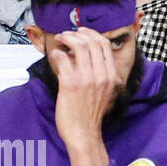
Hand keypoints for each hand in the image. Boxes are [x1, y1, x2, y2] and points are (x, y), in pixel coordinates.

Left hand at [49, 27, 117, 165]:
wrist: (83, 133)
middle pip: (92, 41)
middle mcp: (101, 75)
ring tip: (59, 40)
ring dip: (66, 38)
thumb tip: (84, 53)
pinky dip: (57, 53)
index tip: (80, 32)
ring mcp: (87, 79)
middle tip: (66, 34)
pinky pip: (63, 59)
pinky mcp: (70, 84)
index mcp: (111, 75)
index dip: (91, 33)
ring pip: (78, 46)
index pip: (104, 44)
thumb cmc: (90, 113)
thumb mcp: (104, 91)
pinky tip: (55, 55)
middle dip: (76, 33)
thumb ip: (99, 72)